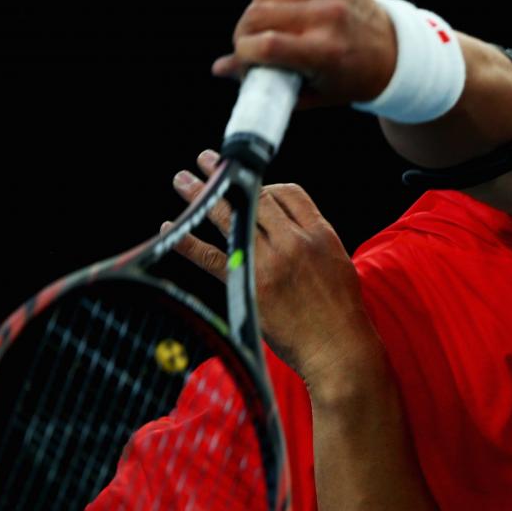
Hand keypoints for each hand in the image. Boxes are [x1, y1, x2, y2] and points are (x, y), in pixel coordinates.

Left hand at [164, 149, 382, 394]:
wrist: (339, 346)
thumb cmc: (341, 309)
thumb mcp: (338, 260)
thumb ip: (313, 237)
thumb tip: (285, 223)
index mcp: (319, 232)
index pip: (288, 192)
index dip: (266, 185)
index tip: (251, 188)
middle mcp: (293, 241)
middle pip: (256, 198)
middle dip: (229, 178)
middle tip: (206, 164)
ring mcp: (270, 262)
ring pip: (230, 217)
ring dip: (203, 196)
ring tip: (183, 180)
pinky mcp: (249, 285)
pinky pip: (210, 256)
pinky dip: (187, 241)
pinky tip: (170, 229)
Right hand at [212, 0, 396, 108]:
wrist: (391, 52)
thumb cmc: (346, 78)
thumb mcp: (309, 91)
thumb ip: (265, 82)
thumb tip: (219, 68)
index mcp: (327, 51)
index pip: (266, 45)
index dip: (243, 52)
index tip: (242, 60)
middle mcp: (332, 15)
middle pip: (259, 14)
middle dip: (244, 32)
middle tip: (248, 45)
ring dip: (259, 11)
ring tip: (268, 28)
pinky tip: (283, 6)